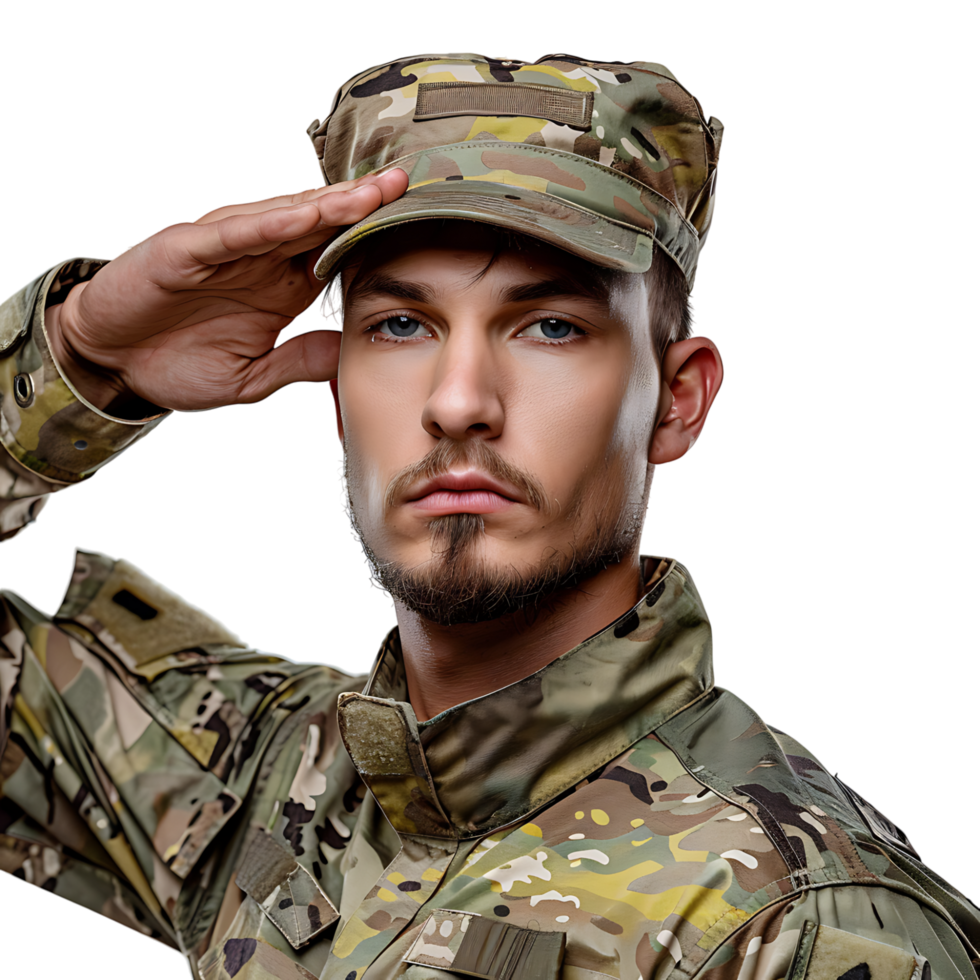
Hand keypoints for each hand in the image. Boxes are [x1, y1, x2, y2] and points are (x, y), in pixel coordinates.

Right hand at [48, 169, 408, 411]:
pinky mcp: (187, 249)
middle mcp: (260, 259)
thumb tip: (353, 354)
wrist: (112, 362)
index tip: (422, 236)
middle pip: (322, 225)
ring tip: (373, 192)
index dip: (376, 244)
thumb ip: (303, 360)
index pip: (338, 256)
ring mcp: (225, 249)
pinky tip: (306, 215)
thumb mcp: (255, 375)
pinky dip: (269, 223)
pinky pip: (234, 232)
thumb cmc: (178, 363)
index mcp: (281, 286)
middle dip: (366, 207)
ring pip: (285, 218)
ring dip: (330, 204)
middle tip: (412, 189)